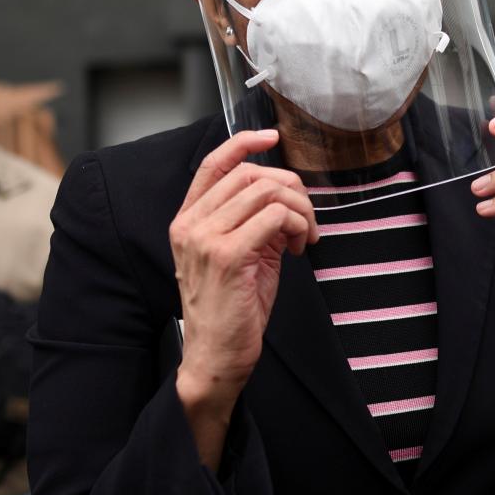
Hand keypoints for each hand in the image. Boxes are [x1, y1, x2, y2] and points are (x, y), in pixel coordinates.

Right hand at [170, 129, 318, 410]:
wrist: (215, 357)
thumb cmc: (229, 311)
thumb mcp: (238, 256)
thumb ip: (252, 221)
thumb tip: (284, 196)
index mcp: (188, 221)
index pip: (213, 164)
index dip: (244, 142)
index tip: (272, 137)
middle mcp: (191, 224)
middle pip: (249, 174)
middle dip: (290, 188)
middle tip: (306, 218)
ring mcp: (206, 238)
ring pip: (266, 191)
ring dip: (299, 210)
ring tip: (305, 237)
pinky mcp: (228, 255)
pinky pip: (275, 217)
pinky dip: (298, 226)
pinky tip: (299, 249)